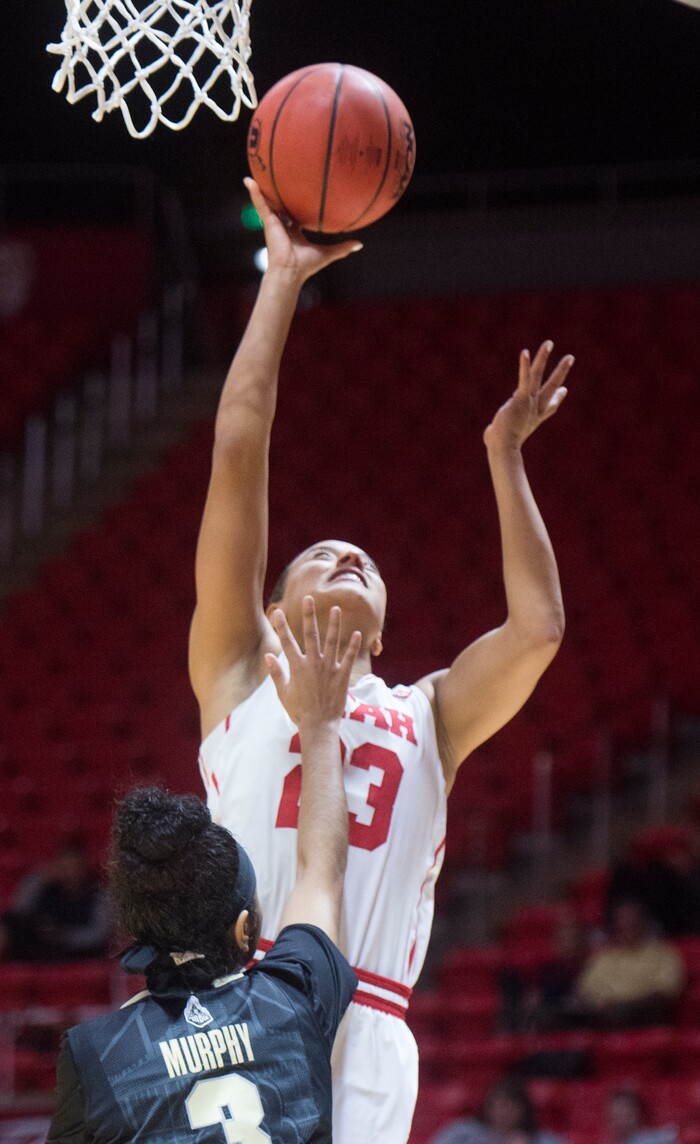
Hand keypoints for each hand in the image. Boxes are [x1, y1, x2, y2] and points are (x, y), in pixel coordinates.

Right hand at [244, 178, 362, 283]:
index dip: (296, 204)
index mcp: (294, 231)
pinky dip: (254, 193)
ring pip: (267, 202)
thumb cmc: (306, 266)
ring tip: (256, 172)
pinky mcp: (268, 222)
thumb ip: (342, 248)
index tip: (300, 193)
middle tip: (280, 177)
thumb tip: (360, 244)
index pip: (295, 214)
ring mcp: (274, 223)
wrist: (290, 272)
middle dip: (279, 193)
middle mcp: (283, 225)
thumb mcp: (327, 253)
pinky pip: (260, 204)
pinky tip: (248, 180)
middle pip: (281, 205)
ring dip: (261, 188)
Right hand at [264, 597, 360, 725]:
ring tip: (336, 608)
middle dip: (309, 616)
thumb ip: (276, 673)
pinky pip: (348, 658)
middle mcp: (313, 664)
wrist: (318, 726)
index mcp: (297, 667)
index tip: (277, 612)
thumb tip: (268, 655)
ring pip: (332, 642)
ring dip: (334, 624)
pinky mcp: (342, 676)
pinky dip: (353, 646)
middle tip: (309, 599)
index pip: (287, 642)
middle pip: (310, 635)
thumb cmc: (299, 711)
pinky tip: (357, 633)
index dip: (281, 626)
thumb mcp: (283, 693)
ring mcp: (329, 669)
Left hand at [483, 341, 573, 452]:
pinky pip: (524, 379)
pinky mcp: (521, 398)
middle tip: (570, 357)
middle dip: (561, 371)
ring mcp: (530, 402)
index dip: (558, 398)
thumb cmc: (499, 445)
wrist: (503, 447)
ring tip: (549, 343)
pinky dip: (524, 366)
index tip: (564, 390)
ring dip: (544, 358)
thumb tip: (488, 435)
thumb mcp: (501, 437)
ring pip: (538, 376)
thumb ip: (497, 432)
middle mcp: (536, 408)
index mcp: (535, 418)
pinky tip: (525, 352)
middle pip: (552, 386)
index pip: (549, 406)